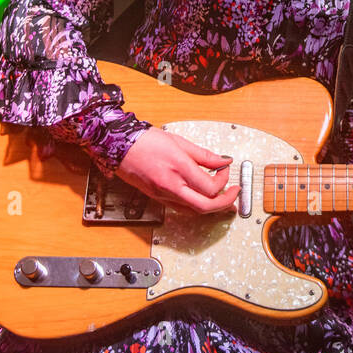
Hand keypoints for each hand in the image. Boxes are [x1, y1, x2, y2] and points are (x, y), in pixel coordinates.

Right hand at [117, 128, 240, 213]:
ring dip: (212, 206)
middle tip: (234, 193)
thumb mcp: (179, 142)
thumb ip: (204, 155)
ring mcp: (163, 195)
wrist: (119, 146)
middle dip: (225, 202)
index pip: (210, 187)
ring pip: (194, 211)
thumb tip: (223, 161)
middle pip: (205, 206)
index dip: (224, 180)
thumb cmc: (145, 141)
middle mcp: (170, 186)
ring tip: (223, 198)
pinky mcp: (157, 199)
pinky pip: (182, 209)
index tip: (226, 170)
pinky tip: (203, 197)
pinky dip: (196, 205)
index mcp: (178, 168)